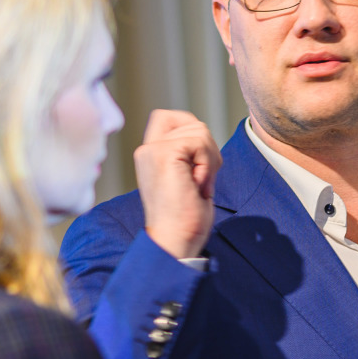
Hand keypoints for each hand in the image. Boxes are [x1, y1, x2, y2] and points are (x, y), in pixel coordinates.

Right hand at [134, 109, 220, 259]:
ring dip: (210, 160)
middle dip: (208, 149)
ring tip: (198, 186)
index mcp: (150, 155)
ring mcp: (153, 150)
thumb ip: (189, 155)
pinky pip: (200, 142)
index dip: (191, 130)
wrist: (175, 241)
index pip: (168, 117)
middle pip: (192, 122)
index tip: (197, 164)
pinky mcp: (164, 154)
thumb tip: (206, 139)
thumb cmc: (185, 219)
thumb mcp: (186, 178)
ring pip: (199, 130)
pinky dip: (207, 164)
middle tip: (201, 180)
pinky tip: (197, 185)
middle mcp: (147, 149)